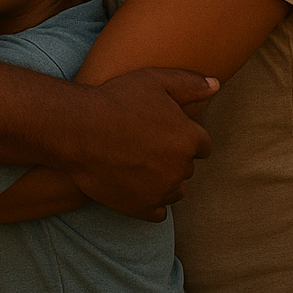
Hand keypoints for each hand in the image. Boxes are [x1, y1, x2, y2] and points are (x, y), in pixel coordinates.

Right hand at [67, 68, 217, 221]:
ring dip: (164, 180)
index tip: (164, 132)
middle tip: (145, 144)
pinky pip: (158, 212)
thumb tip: (216, 84)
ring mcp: (161, 191)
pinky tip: (135, 186)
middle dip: (172, 158)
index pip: (202, 145)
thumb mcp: (153, 80)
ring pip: (175, 191)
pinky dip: (150, 201)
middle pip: (186, 168)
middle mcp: (180, 168)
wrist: (76, 130)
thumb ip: (189, 83)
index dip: (184, 137)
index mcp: (188, 139)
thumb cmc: (114, 100)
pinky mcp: (141, 208)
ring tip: (138, 164)